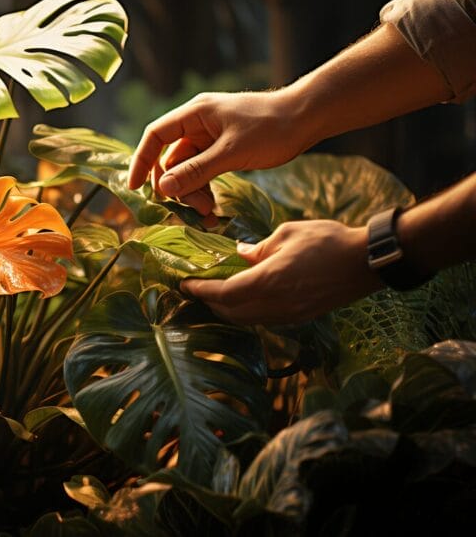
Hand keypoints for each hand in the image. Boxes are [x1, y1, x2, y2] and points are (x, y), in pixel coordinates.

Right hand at [127, 90, 311, 216]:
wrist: (308, 118)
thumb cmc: (272, 128)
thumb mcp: (232, 152)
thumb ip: (196, 171)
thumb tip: (163, 189)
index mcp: (195, 113)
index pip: (155, 136)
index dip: (141, 160)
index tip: (134, 188)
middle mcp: (197, 123)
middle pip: (170, 157)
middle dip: (176, 185)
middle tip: (194, 207)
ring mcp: (210, 136)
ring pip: (186, 168)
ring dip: (192, 190)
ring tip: (208, 211)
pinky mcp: (222, 148)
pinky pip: (203, 170)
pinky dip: (204, 187)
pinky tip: (213, 206)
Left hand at [181, 220, 382, 324]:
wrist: (368, 262)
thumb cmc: (329, 241)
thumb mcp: (287, 234)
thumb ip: (258, 248)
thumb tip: (239, 254)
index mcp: (269, 281)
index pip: (224, 294)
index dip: (201, 290)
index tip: (185, 283)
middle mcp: (277, 305)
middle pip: (231, 312)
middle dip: (209, 301)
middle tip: (196, 288)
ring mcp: (290, 315)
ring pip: (247, 320)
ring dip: (227, 309)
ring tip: (215, 293)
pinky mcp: (300, 317)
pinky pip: (263, 320)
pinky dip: (246, 312)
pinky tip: (243, 298)